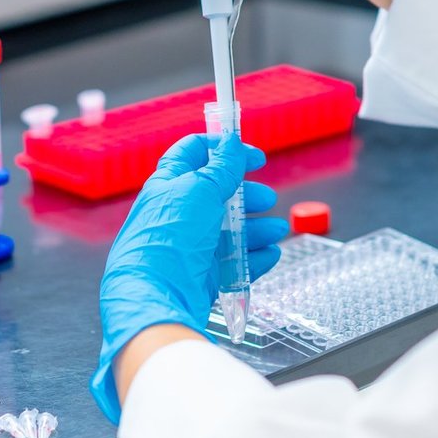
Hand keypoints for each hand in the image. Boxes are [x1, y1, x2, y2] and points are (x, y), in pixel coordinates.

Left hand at [91, 132, 290, 422]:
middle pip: (219, 195)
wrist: (158, 295)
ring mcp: (190, 245)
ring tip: (278, 230)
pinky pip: (233, 261)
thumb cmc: (171, 236)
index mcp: (169, 185)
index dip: (226, 149)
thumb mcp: (200, 190)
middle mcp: (178, 214)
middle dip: (247, 195)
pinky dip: (254, 257)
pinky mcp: (202, 274)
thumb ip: (222, 167)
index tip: (254, 157)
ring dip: (258, 227)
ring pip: (230, 230)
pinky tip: (271, 255)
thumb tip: (232, 142)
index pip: (195, 153)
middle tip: (266, 198)